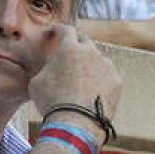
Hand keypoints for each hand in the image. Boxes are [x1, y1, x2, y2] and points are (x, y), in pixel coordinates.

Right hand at [29, 25, 121, 140]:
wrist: (76, 124)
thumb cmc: (51, 102)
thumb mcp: (37, 81)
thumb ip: (47, 67)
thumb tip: (53, 66)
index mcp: (69, 48)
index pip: (65, 30)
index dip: (58, 29)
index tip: (54, 31)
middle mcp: (91, 52)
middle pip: (85, 41)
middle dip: (77, 44)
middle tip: (71, 53)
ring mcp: (106, 66)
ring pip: (98, 59)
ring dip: (91, 64)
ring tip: (83, 77)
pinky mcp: (117, 82)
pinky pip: (107, 76)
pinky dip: (101, 80)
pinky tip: (93, 91)